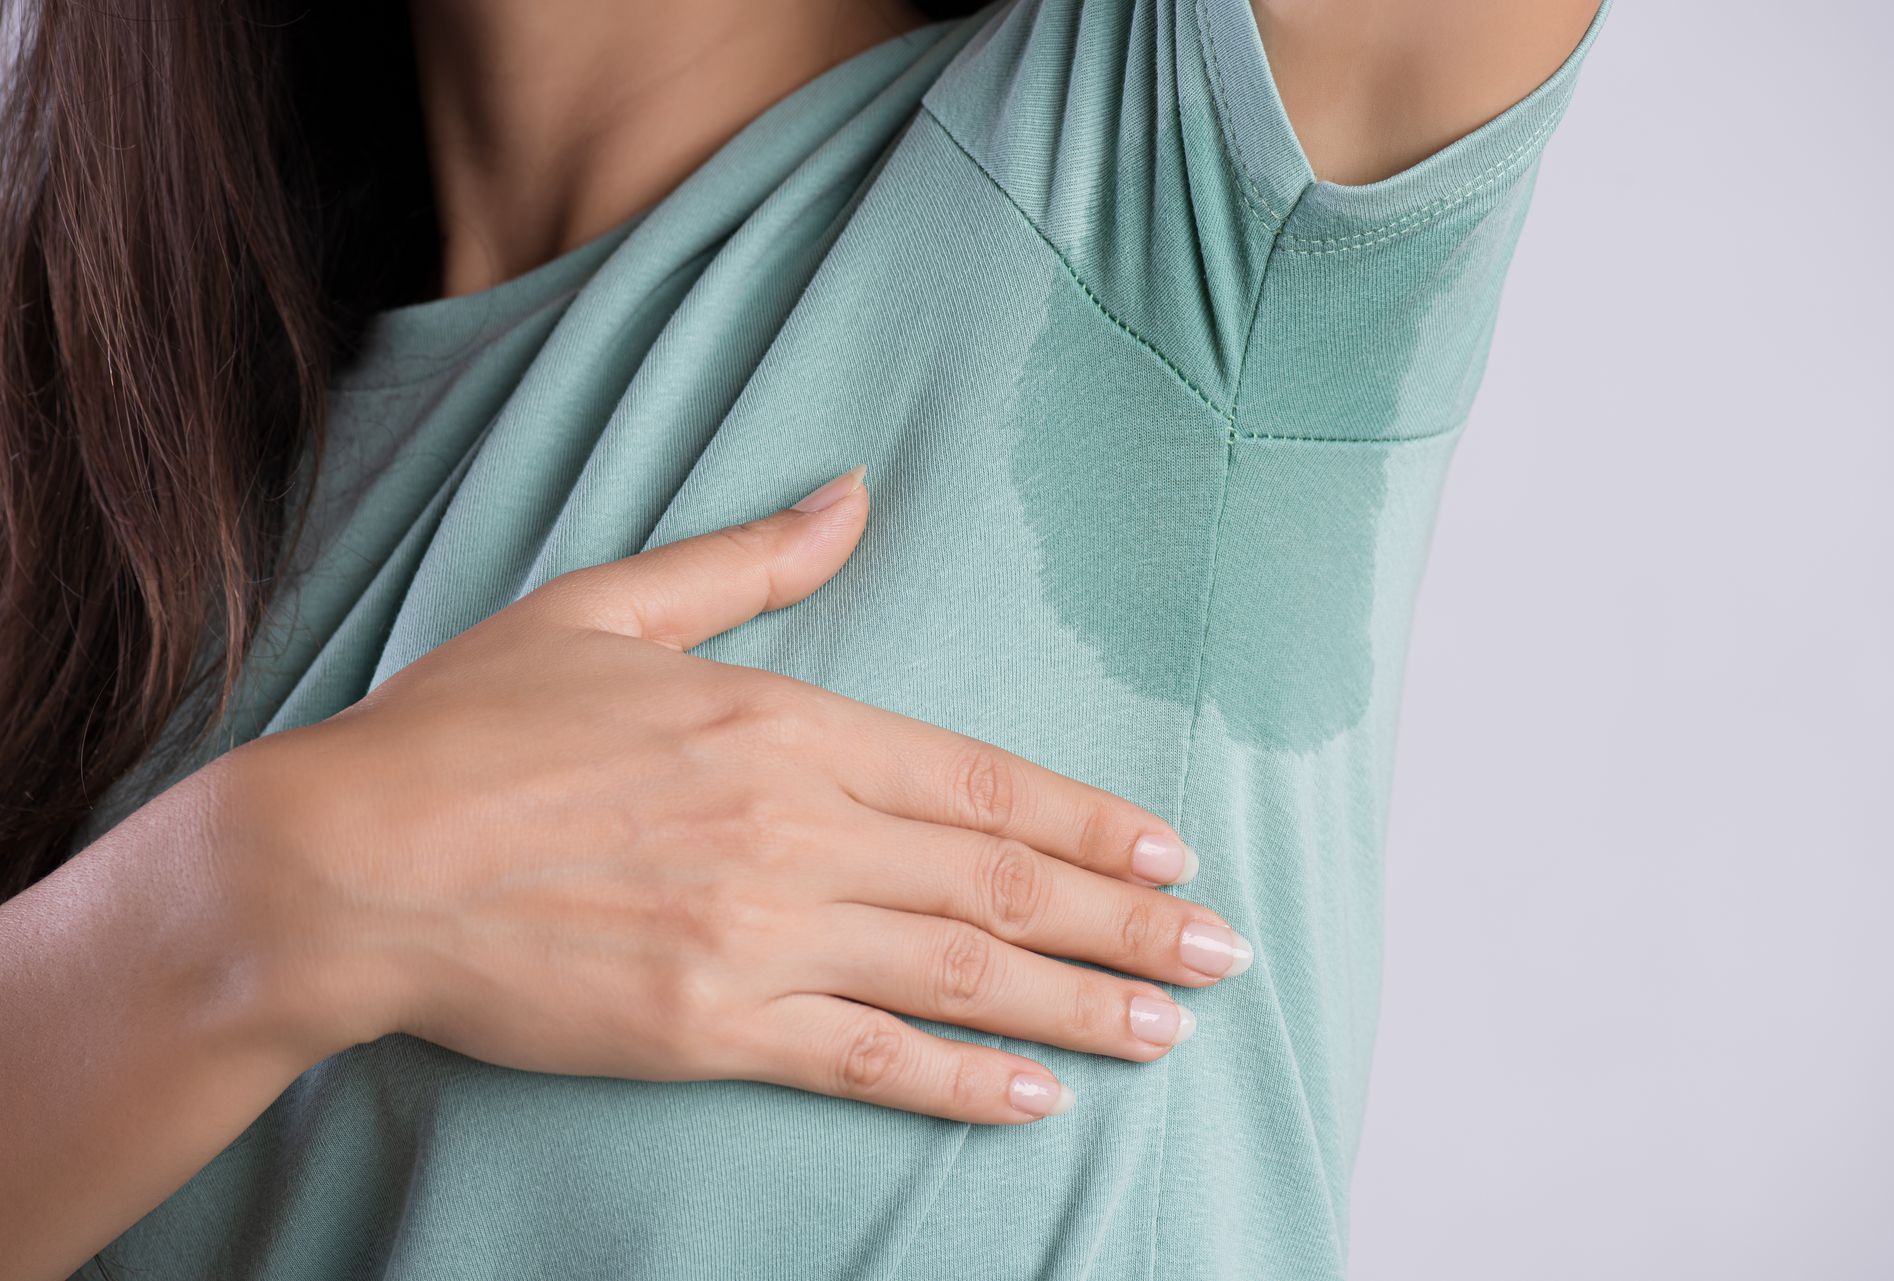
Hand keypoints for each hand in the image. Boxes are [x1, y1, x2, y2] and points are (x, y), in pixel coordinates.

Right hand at [224, 465, 1252, 1124]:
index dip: (1088, 823)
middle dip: (1128, 922)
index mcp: (782, 723)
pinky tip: (1035, 1095)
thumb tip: (851, 495)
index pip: (980, 780)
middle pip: (1000, 883)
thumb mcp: (606, 607)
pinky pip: (864, 1059)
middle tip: (1225, 952)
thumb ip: (748, 561)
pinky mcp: (705, 1026)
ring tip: (1170, 1028)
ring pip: (960, 974)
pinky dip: (958, 1080)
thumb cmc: (466, 729)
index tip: (1170, 853)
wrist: (341, 862)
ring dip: (1082, 1003)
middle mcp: (794, 830)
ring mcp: (757, 936)